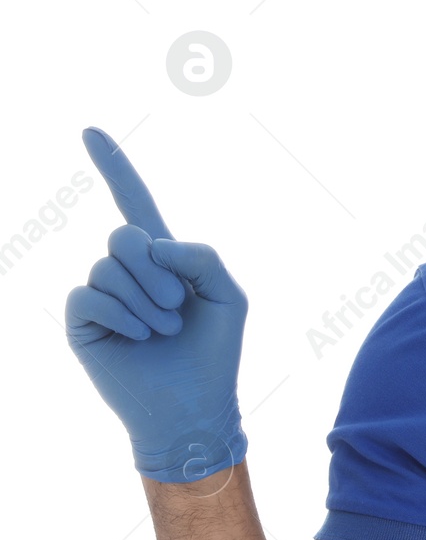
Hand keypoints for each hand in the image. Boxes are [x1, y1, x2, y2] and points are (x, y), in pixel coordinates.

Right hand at [64, 127, 248, 482]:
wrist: (193, 409)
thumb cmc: (215, 355)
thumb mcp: (228, 296)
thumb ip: (202, 256)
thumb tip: (152, 244)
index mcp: (163, 259)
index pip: (134, 203)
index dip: (114, 168)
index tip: (88, 131)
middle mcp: (127, 272)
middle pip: (125, 235)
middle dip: (158, 270)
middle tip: (178, 306)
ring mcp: (102, 296)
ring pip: (110, 266)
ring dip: (147, 300)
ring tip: (164, 331)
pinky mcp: (83, 322)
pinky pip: (90, 293)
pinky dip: (123, 313)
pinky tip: (142, 338)